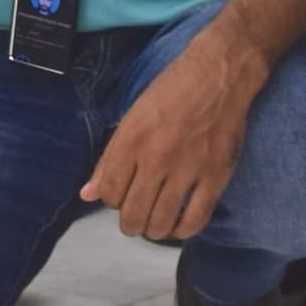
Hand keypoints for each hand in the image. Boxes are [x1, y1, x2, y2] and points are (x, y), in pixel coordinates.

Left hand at [82, 27, 267, 243]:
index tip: (118, 197)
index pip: (109, 192)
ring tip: (153, 226)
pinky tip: (178, 226)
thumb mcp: (132, 116)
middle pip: (133, 213)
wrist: (217, 74)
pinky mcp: (215, 177)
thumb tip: (88, 194)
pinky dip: (183, 230)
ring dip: (153, 231)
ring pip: (161, 222)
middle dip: (129, 224)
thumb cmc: (170, 89)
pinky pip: (196, 219)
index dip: (110, 201)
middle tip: (134, 220)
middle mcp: (156, 158)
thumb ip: (109, 158)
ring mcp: (187, 170)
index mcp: (131, 140)